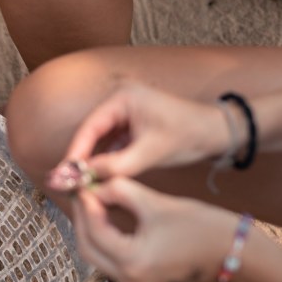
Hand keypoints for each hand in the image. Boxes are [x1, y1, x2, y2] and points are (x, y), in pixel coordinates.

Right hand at [61, 82, 230, 181]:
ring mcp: (124, 114)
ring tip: (77, 183)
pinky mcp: (130, 127)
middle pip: (90, 134)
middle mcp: (120, 101)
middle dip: (80, 159)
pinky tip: (95, 178)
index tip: (64, 174)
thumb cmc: (188, 136)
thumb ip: (114, 166)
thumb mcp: (149, 154)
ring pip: (98, 141)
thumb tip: (83, 177)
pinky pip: (110, 145)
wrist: (218, 134)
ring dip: (90, 162)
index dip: (75, 153)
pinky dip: (104, 162)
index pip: (89, 127)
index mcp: (123, 97)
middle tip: (65, 182)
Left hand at [69, 177, 239, 281]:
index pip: (95, 231)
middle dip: (81, 220)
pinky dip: (104, 240)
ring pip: (97, 257)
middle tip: (81, 194)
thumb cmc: (203, 226)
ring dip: (90, 230)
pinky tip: (105, 218)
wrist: (236, 253)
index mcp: (134, 262)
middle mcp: (130, 280)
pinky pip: (111, 261)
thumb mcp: (157, 204)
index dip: (85, 205)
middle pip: (88, 248)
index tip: (82, 184)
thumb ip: (122, 192)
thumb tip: (95, 186)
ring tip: (91, 203)